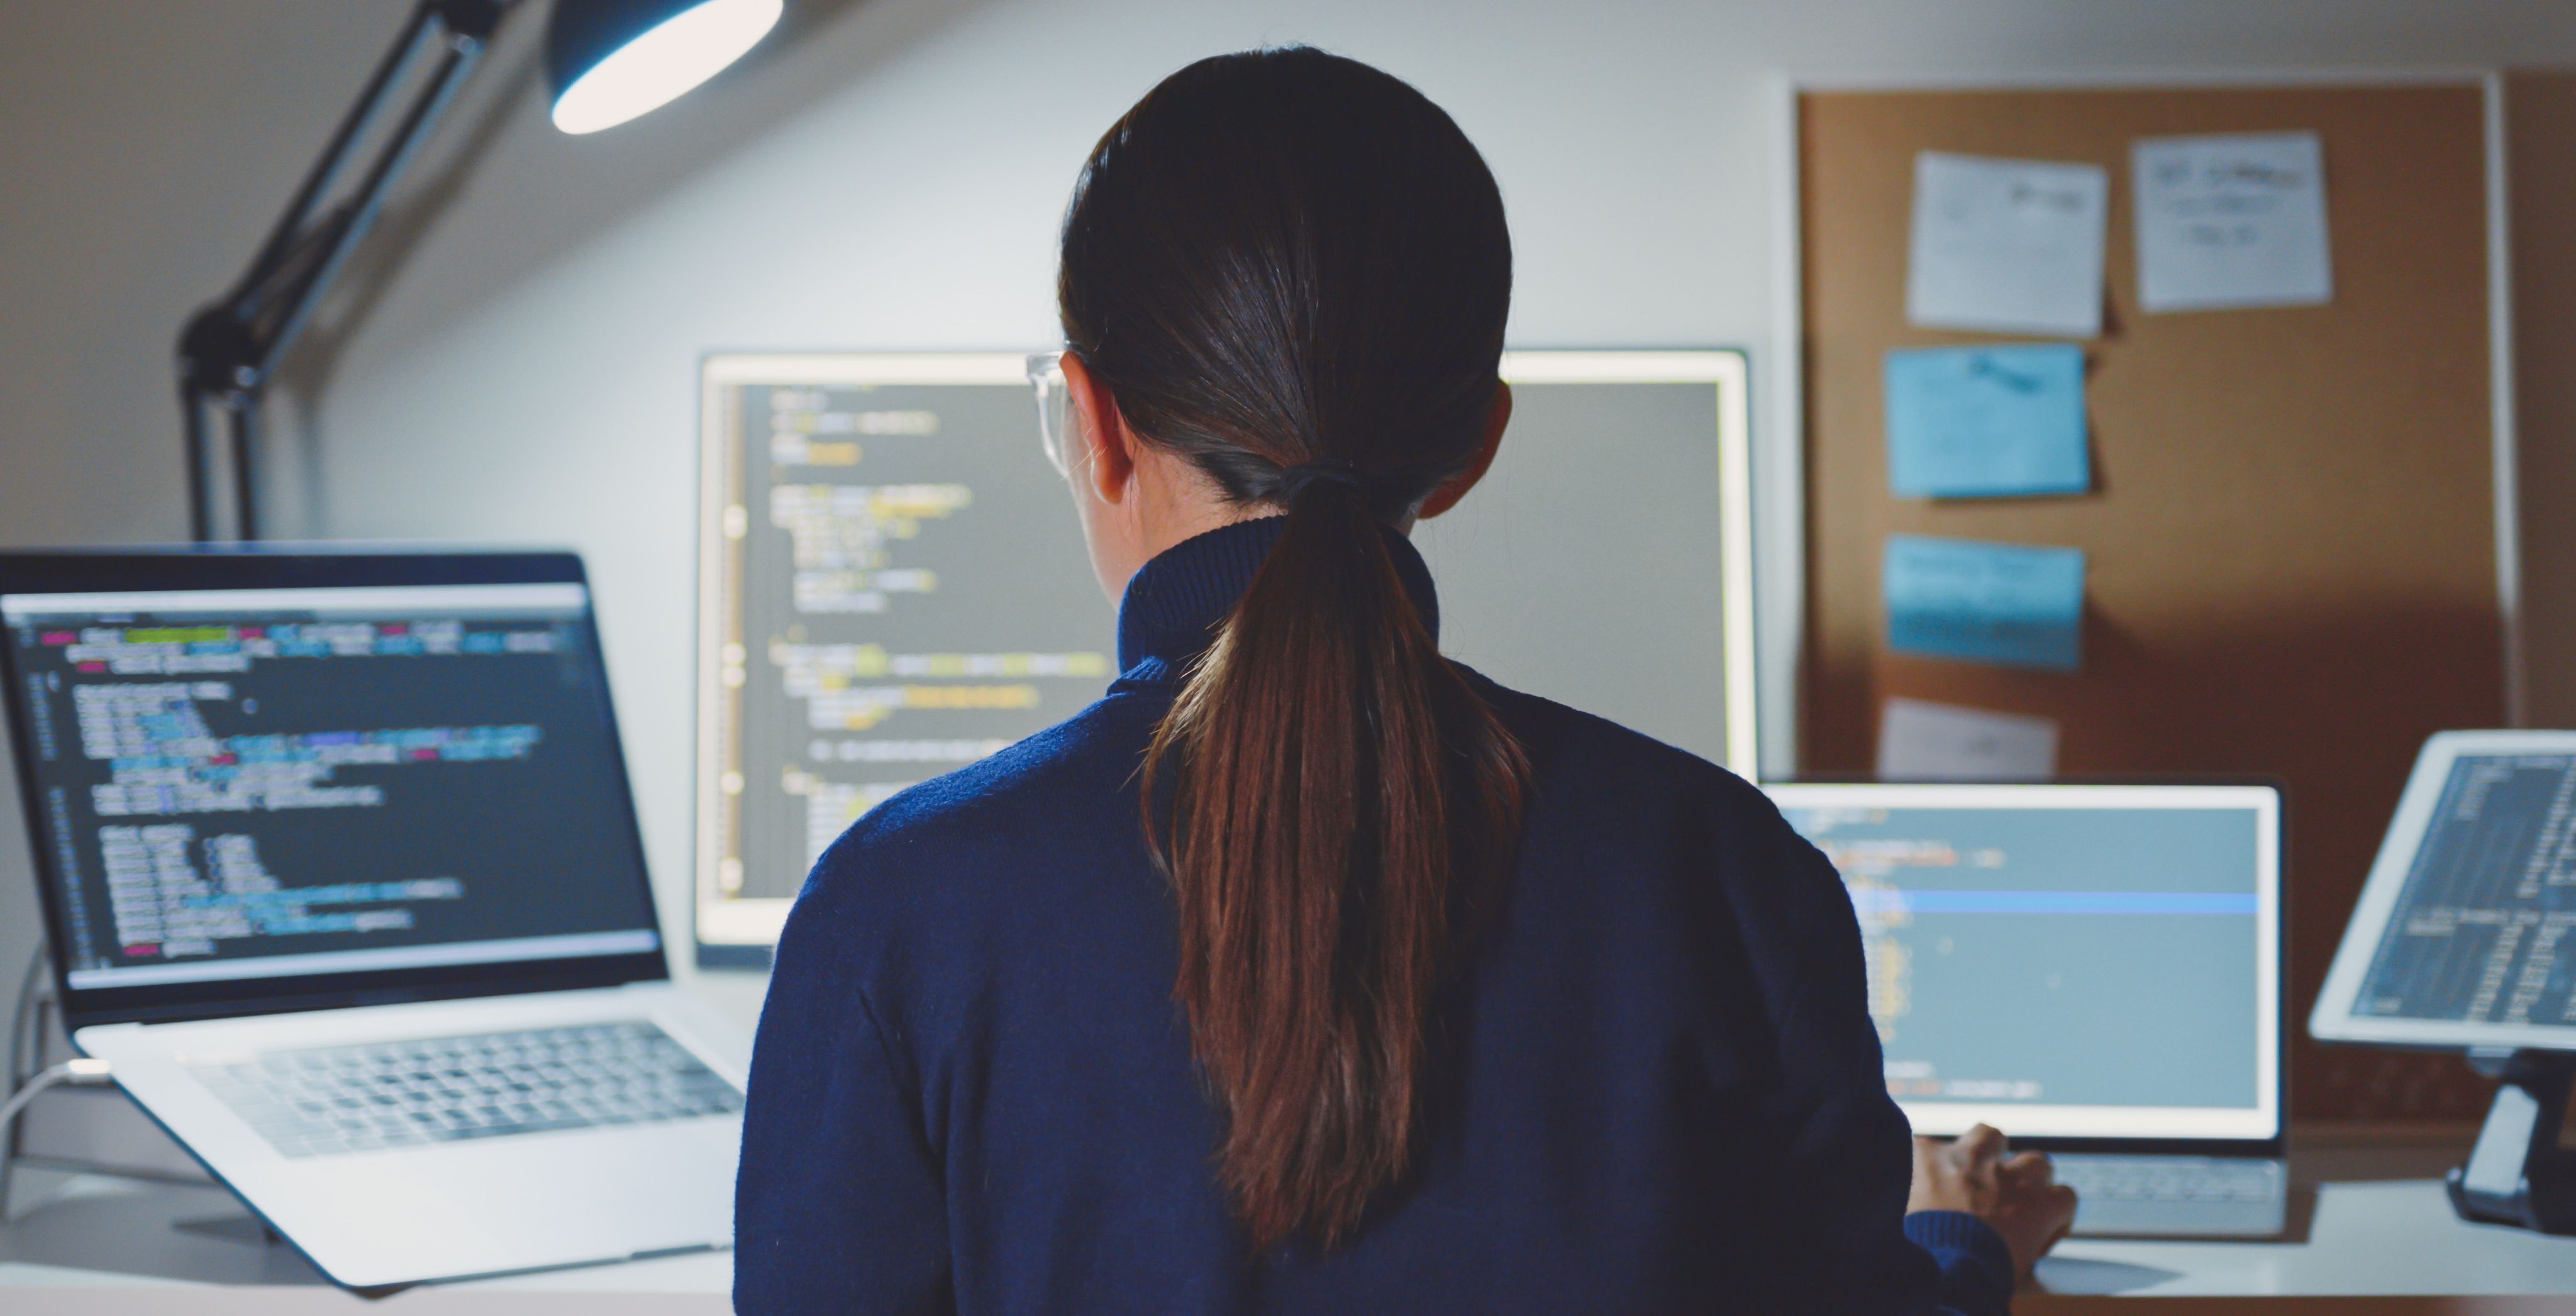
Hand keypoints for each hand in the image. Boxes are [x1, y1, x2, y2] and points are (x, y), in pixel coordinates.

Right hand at [1907, 1123, 2077, 1278]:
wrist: (1948, 1270)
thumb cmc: (1917, 1249)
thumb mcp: (1899, 1213)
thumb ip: (1912, 1199)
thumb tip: (1914, 1209)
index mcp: (1928, 1158)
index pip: (1931, 1147)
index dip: (1943, 1169)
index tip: (1944, 1191)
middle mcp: (1972, 1158)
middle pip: (1989, 1135)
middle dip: (1994, 1155)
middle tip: (1991, 1185)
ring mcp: (2011, 1179)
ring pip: (2037, 1162)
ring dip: (2033, 1183)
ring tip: (2026, 1207)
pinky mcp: (2043, 1204)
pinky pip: (2065, 1197)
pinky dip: (2059, 1214)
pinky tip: (2047, 1231)